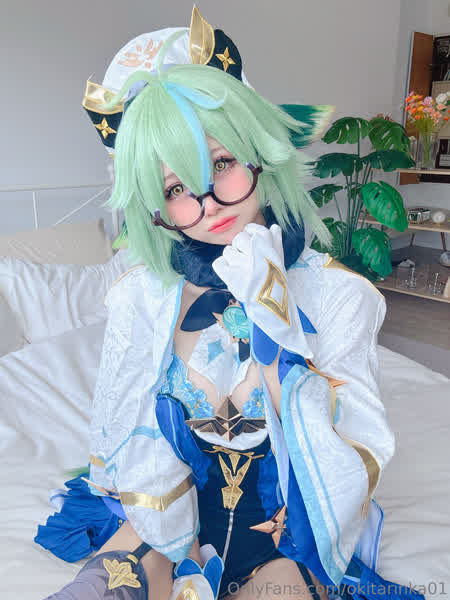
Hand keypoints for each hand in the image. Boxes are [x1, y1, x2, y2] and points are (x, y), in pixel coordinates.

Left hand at [212, 223, 312, 359]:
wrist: (270, 305)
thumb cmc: (276, 281)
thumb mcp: (280, 260)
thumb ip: (276, 242)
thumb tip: (274, 226)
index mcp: (268, 246)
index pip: (252, 229)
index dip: (250, 232)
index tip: (251, 241)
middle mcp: (254, 252)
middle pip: (239, 238)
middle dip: (240, 246)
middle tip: (246, 259)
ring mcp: (241, 264)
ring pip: (228, 251)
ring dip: (232, 259)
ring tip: (241, 270)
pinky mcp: (230, 276)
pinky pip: (219, 263)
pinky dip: (223, 267)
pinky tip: (231, 273)